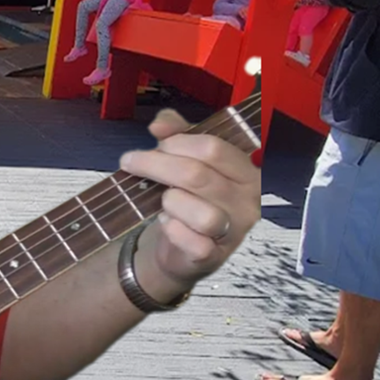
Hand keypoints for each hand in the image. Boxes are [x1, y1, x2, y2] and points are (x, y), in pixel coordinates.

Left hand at [118, 109, 259, 294]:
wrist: (182, 245)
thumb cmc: (189, 196)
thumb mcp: (186, 158)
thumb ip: (177, 134)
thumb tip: (160, 123)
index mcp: (246, 171)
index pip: (214, 148)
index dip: (177, 143)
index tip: (156, 145)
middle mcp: (247, 201)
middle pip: (198, 176)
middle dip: (156, 165)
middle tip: (132, 162)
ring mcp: (234, 231)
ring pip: (203, 214)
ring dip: (171, 201)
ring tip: (162, 199)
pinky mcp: (214, 255)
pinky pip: (194, 242)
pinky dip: (173, 229)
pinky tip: (166, 222)